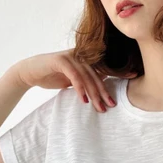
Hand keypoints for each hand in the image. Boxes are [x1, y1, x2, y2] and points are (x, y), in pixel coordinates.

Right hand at [11, 48, 136, 112]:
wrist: (29, 72)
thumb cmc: (52, 76)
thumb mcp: (72, 80)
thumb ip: (86, 81)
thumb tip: (101, 89)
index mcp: (85, 58)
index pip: (105, 66)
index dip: (119, 72)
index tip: (134, 77)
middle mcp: (80, 55)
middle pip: (97, 74)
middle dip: (105, 91)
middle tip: (112, 105)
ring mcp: (70, 56)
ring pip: (87, 77)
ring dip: (94, 93)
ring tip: (100, 108)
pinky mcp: (60, 60)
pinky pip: (74, 76)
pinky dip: (80, 88)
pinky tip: (84, 100)